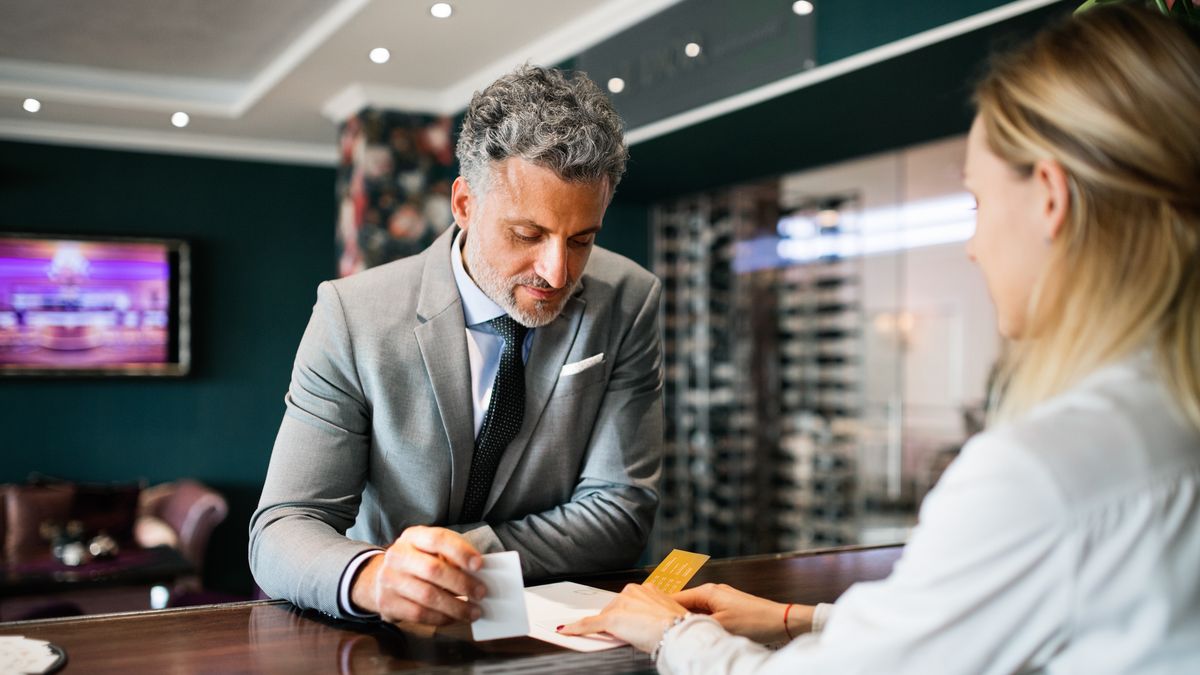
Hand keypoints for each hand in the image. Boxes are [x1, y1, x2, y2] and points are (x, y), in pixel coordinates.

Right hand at [349, 525, 485, 625]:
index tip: (480, 565)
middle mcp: (397, 555)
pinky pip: (419, 614)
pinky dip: (441, 618)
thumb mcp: (433, 550)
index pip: (438, 539)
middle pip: (433, 570)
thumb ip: (453, 556)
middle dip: (462, 583)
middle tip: (481, 593)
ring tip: (474, 611)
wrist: (382, 578)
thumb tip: (478, 573)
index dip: (460, 552)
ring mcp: (389, 579)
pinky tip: (454, 617)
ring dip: (455, 607)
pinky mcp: (387, 602)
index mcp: (412, 536)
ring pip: (427, 596)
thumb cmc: (419, 562)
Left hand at [557, 583, 687, 652]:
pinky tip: (566, 631)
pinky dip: (576, 628)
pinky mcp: (611, 618)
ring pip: (605, 617)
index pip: (628, 603)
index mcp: (647, 589)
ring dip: (608, 627)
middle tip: (632, 634)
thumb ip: (652, 614)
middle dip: (618, 622)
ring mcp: (621, 604)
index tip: (628, 622)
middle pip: (614, 609)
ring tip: (627, 637)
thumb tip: (648, 623)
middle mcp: (632, 591)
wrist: (677, 632)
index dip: (627, 616)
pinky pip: (589, 624)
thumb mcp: (665, 615)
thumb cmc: (677, 626)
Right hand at [673, 583, 812, 643]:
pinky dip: (700, 621)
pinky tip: (697, 631)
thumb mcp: (721, 626)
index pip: (676, 597)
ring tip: (675, 630)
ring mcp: (721, 599)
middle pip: (684, 602)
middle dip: (673, 614)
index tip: (648, 613)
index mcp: (708, 592)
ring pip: (696, 609)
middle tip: (659, 625)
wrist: (781, 621)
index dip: (661, 606)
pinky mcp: (728, 607)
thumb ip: (697, 625)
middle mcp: (713, 592)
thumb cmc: (754, 620)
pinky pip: (707, 613)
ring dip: (687, 619)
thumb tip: (679, 629)